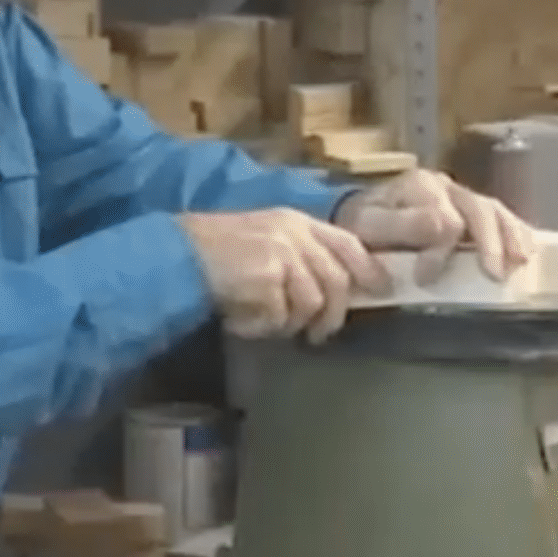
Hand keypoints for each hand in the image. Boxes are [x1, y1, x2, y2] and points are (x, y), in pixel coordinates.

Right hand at [177, 209, 390, 341]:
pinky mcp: (267, 276)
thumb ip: (301, 258)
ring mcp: (282, 253)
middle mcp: (294, 233)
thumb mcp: (266, 243)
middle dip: (330, 315)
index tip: (380, 290)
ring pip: (310, 303)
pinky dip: (261, 325)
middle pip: (336, 282)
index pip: (348, 243)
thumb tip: (333, 291)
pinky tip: (242, 318)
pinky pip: (279, 316)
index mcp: (297, 221)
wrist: (177, 257)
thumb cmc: (217, 254)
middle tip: (317, 335)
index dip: (369, 269)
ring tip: (264, 321)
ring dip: (289, 322)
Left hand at [333, 168, 537, 285]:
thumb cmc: (363, 226)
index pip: (444, 217)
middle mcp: (445, 186)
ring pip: (494, 210)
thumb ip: (402, 225)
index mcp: (419, 186)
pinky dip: (517, 233)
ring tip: (520, 262)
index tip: (424, 277)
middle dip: (489, 242)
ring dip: (510, 237)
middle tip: (494, 275)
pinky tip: (527, 252)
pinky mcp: (472, 211)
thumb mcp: (369, 225)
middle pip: (479, 208)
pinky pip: (501, 217)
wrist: (358, 219)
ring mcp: (461, 197)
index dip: (439, 250)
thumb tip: (446, 228)